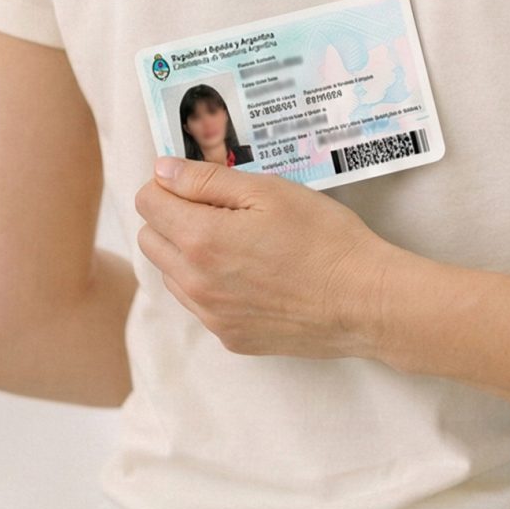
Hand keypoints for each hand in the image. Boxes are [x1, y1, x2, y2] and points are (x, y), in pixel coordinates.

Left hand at [133, 159, 396, 359]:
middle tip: (219, 208)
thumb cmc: (323, 237)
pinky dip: (212, 285)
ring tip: (239, 243)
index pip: (146, 202)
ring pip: (172, 275)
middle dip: (172, 217)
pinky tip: (253, 275)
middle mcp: (194, 283)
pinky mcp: (230, 338)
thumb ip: (207, 180)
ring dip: (188, 253)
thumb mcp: (268, 191)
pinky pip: (200, 305)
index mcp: (200, 239)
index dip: (168, 183)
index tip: (198, 182)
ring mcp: (211, 316)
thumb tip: (162, 170)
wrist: (363, 301)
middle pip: (150, 240)